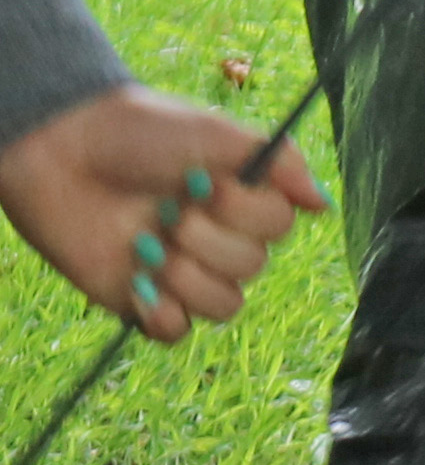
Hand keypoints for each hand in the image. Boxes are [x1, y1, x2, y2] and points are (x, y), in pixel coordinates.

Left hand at [0, 89, 325, 345]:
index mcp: (241, 199)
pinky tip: (140, 284)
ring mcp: (180, 270)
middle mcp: (217, 237)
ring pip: (223, 305)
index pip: (279, 229)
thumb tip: (323, 207)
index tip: (203, 181)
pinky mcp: (140, 299)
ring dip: (186, 276)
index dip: (244, 213)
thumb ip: (281, 164)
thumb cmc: (140, 132)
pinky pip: (177, 332)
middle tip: (166, 210)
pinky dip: (164, 314)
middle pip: (253, 268)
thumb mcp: (218, 132)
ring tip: (146, 246)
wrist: (61, 151)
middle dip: (207, 240)